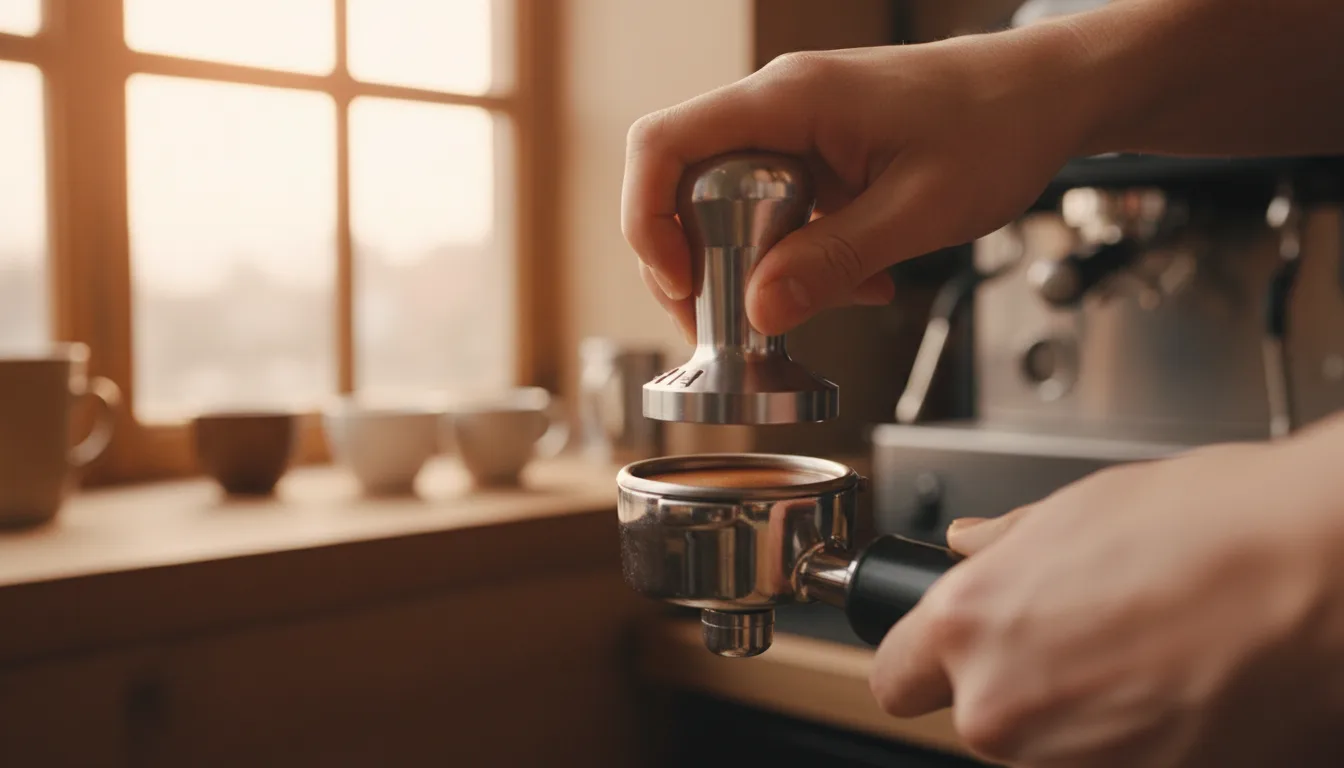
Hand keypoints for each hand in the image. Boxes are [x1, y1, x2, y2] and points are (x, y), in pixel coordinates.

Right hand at [622, 20, 1097, 339]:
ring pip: (729, 204)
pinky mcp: (821, 155)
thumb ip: (834, 261)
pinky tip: (852, 284)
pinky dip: (797, 256)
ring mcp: (798, 130)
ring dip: (750, 265)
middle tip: (725, 319)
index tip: (677, 281)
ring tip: (797, 308)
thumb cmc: (1000, 124)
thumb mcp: (920, 211)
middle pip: (685, 182)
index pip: (665, 144)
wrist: (1051, 93)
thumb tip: (760, 310)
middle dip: (693, 259)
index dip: (648, 218)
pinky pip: (778, 210)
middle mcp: (781, 107)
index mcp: (790, 99)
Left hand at [870, 418, 1343, 766]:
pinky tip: (1175, 686)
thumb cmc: (1217, 529)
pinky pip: (1110, 766)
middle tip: (1085, 630)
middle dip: (1018, 678)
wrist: (1327, 574)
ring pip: (1046, 746)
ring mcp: (1075, 765)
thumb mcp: (1080, 508)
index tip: (940, 654)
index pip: (895, 677)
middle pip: (981, 713)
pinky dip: (1135, 739)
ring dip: (1080, 713)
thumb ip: (1004, 546)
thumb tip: (970, 547)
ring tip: (1145, 652)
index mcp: (971, 628)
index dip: (921, 661)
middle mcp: (1006, 710)